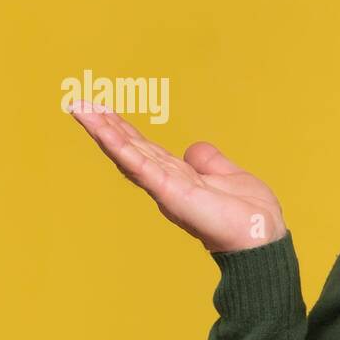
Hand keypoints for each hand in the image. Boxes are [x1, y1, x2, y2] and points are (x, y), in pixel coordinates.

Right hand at [67, 101, 286, 252]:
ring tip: (81, 110)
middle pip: (130, 148)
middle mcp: (166, 182)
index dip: (124, 130)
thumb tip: (195, 149)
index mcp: (178, 177)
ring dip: (103, 131)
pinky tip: (102, 130)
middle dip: (104, 126)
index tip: (103, 109)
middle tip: (79, 104)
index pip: (144, 149)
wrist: (260, 235)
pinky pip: (140, 166)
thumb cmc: (250, 215)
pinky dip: (120, 147)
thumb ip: (210, 162)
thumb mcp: (230, 177)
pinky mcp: (169, 192)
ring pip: (128, 154)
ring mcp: (165, 188)